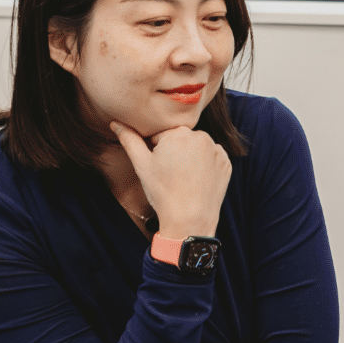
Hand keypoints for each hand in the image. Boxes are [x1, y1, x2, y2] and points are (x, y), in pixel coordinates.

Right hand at [110, 122, 230, 237]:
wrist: (190, 219)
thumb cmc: (163, 192)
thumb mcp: (142, 164)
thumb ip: (129, 140)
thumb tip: (116, 123)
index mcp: (179, 133)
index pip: (161, 135)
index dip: (156, 151)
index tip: (159, 167)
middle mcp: (201, 136)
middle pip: (181, 140)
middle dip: (173, 152)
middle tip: (170, 174)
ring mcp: (217, 150)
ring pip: (196, 148)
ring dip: (190, 157)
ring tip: (184, 178)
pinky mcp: (226, 163)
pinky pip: (212, 158)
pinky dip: (205, 166)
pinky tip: (197, 180)